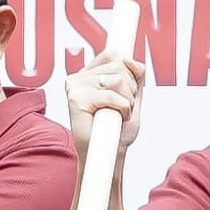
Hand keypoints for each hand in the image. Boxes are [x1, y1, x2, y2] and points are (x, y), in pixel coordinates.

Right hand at [64, 54, 143, 169]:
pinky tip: (116, 119)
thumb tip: (132, 60)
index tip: (132, 83)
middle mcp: (78, 77)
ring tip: (119, 114)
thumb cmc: (116, 130)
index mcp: (88, 74)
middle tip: (123, 108)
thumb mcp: (131, 97)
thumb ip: (134, 77)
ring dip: (127, 100)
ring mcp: (75, 87)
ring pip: (117, 79)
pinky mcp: (76, 99)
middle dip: (131, 89)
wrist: (107, 155)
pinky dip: (123, 109)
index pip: (112, 55)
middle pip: (118, 65)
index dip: (128, 68)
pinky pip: (112, 96)